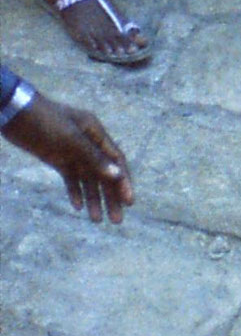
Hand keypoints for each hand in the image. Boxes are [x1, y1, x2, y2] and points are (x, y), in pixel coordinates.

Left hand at [3, 93, 134, 222]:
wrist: (15, 115)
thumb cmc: (46, 122)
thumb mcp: (71, 139)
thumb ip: (94, 158)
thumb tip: (116, 174)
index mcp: (96, 134)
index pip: (116, 161)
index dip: (124, 181)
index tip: (129, 202)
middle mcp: (88, 144)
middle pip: (104, 173)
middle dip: (110, 196)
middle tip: (116, 220)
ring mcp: (72, 152)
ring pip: (88, 179)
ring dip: (93, 198)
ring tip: (97, 220)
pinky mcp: (58, 159)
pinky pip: (71, 178)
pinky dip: (75, 191)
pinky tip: (77, 207)